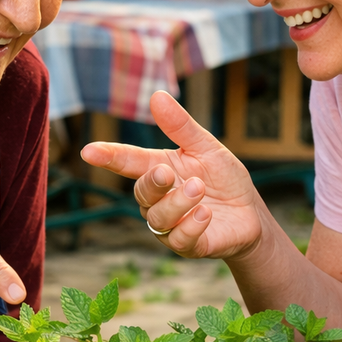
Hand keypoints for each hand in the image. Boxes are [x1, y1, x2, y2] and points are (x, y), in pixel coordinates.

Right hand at [81, 91, 264, 259]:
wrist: (251, 215)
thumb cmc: (224, 179)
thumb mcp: (206, 147)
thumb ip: (181, 126)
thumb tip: (157, 96)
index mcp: (159, 169)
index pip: (127, 162)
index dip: (108, 156)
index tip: (89, 151)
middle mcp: (159, 199)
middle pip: (141, 193)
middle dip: (152, 183)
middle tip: (167, 172)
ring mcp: (171, 224)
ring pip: (157, 218)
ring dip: (177, 202)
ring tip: (200, 189)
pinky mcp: (188, 245)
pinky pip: (178, 240)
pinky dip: (190, 226)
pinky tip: (206, 214)